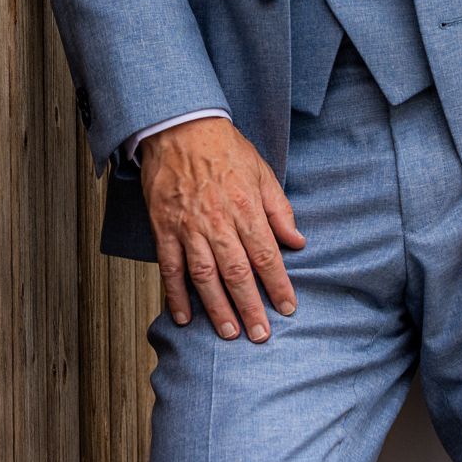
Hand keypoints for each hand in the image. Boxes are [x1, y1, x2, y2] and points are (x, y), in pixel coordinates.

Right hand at [140, 116, 305, 339]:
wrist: (180, 127)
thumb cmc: (224, 148)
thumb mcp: (262, 171)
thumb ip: (280, 209)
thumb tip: (298, 242)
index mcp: (246, 206)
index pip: (267, 254)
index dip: (278, 285)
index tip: (287, 308)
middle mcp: (218, 220)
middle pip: (237, 272)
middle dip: (251, 306)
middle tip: (261, 335)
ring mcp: (188, 226)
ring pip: (204, 276)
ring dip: (217, 308)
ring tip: (229, 333)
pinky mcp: (164, 228)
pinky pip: (169, 267)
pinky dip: (175, 294)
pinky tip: (184, 316)